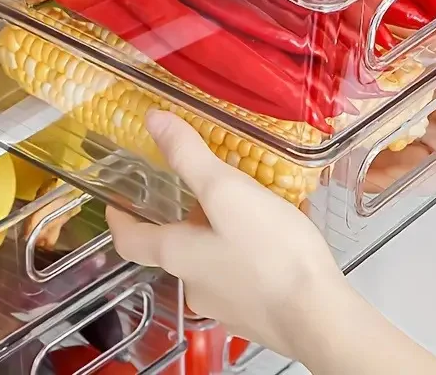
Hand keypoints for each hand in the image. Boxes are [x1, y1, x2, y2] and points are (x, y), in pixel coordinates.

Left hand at [106, 109, 345, 361]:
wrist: (318, 316)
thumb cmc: (270, 251)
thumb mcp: (226, 192)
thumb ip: (189, 156)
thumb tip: (152, 120)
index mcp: (178, 255)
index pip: (129, 240)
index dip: (118, 218)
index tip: (116, 201)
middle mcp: (194, 284)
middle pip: (176, 246)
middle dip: (186, 216)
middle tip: (204, 187)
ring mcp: (226, 304)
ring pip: (211, 259)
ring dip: (220, 232)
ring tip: (249, 206)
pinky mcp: (256, 313)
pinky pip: (243, 273)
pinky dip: (249, 251)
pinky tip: (277, 237)